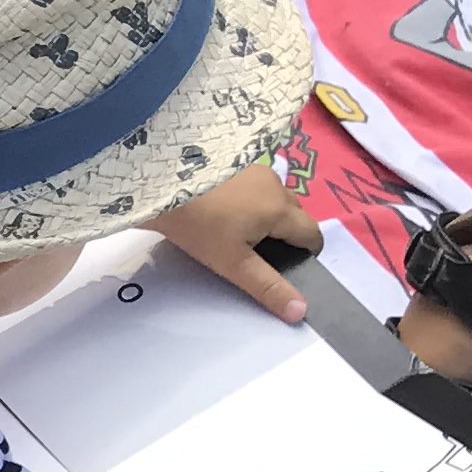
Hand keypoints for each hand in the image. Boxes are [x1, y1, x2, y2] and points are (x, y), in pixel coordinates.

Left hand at [151, 161, 318, 321]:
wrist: (158, 186)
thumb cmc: (199, 226)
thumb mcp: (233, 263)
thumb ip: (268, 287)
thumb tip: (301, 311)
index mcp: (281, 208)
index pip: (313, 234)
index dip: (305, 254)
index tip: (283, 265)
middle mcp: (275, 183)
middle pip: (296, 214)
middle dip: (285, 234)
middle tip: (254, 252)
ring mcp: (254, 167)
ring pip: (275, 197)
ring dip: (267, 214)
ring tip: (235, 231)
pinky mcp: (234, 159)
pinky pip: (255, 184)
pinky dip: (250, 198)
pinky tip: (223, 209)